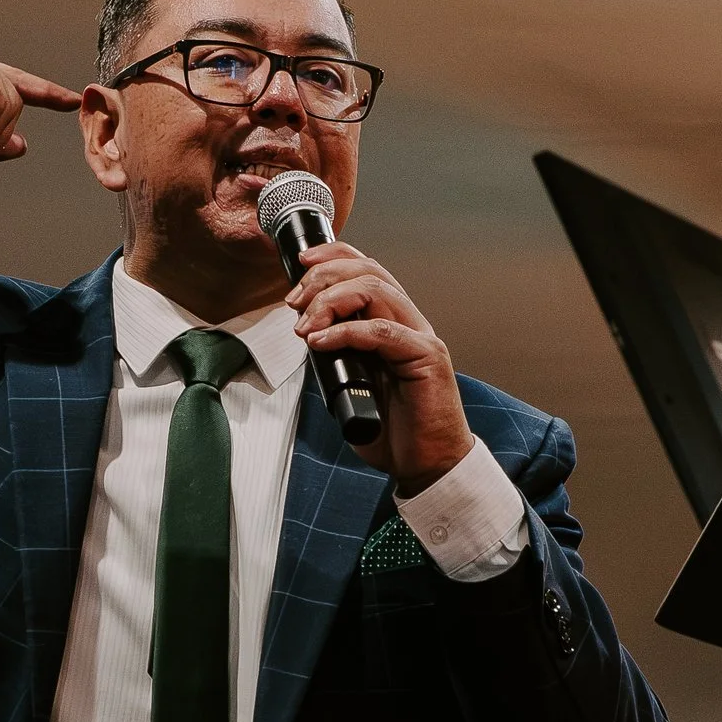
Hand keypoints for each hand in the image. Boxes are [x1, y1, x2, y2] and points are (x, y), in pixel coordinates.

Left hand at [287, 240, 473, 488]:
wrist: (427, 464)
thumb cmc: (395, 431)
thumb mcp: (352, 384)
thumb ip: (336, 356)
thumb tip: (307, 336)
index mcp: (394, 323)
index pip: (368, 269)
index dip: (334, 257)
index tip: (301, 266)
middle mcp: (409, 323)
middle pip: (369, 270)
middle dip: (323, 276)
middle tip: (294, 302)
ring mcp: (420, 337)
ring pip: (376, 289)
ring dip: (330, 300)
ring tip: (305, 326)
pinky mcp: (426, 357)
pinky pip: (381, 330)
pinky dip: (345, 331)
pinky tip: (321, 341)